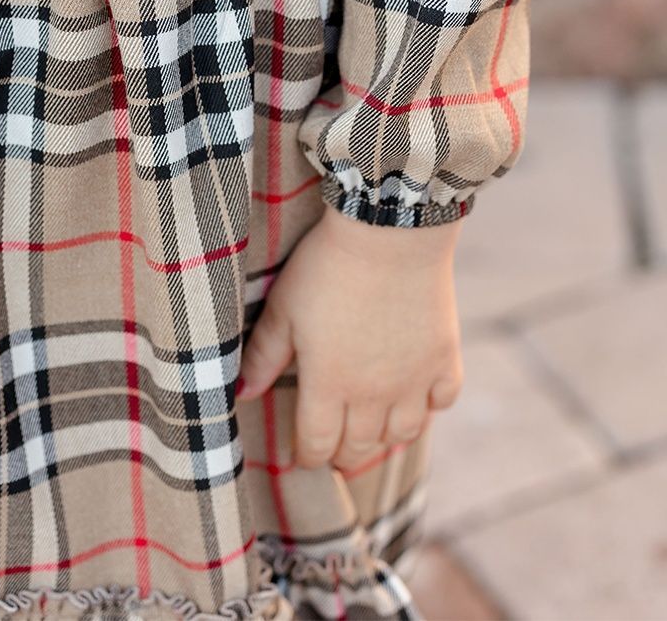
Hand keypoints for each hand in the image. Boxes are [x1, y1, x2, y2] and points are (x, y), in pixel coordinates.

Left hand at [235, 204, 464, 471]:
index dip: (307, 455)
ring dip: (385, 439)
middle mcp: (374, 393)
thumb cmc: (327, 267)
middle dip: (343, 454)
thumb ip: (264, 355)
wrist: (388, 232)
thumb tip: (243, 393)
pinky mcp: (445, 356)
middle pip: (360, 447)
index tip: (301, 455)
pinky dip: (429, 408)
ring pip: (403, 434)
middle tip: (334, 448)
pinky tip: (416, 397)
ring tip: (372, 430)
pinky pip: (443, 402)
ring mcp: (414, 379)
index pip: (318, 443)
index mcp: (329, 384)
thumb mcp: (284, 308)